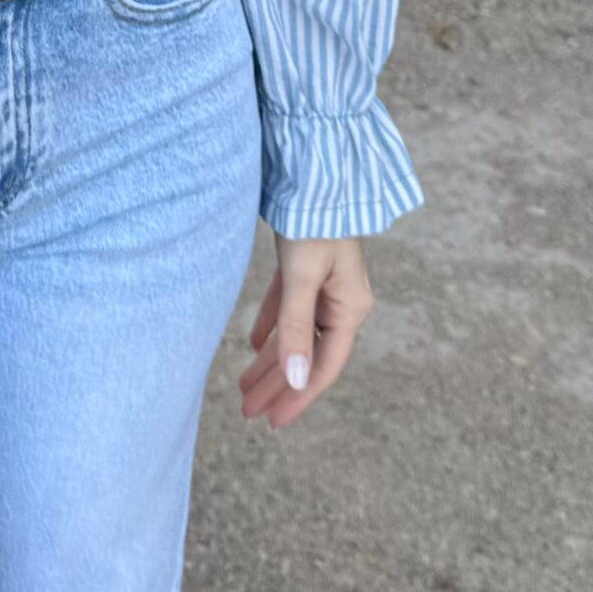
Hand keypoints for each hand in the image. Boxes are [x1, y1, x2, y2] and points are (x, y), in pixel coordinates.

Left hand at [237, 233, 373, 429]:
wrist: (313, 169)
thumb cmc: (314, 220)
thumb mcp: (302, 278)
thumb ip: (295, 328)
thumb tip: (293, 381)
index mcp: (349, 308)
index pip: (322, 367)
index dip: (297, 396)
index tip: (272, 422)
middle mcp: (340, 300)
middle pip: (306, 354)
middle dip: (277, 384)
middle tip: (248, 412)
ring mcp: (324, 283)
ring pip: (294, 333)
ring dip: (269, 360)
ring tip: (243, 387)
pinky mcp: (306, 266)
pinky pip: (288, 307)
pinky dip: (271, 325)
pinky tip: (251, 344)